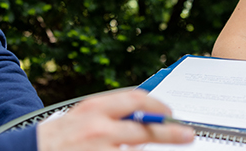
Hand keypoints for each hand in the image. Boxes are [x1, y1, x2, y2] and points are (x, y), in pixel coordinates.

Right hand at [36, 89, 194, 150]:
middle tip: (188, 135)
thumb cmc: (57, 137)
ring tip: (168, 150)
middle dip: (170, 133)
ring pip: (138, 150)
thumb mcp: (82, 116)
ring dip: (152, 150)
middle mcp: (98, 128)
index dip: (158, 105)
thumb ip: (110, 115)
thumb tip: (142, 118)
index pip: (135, 99)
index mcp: (94, 107)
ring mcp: (99, 150)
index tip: (170, 112)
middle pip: (145, 131)